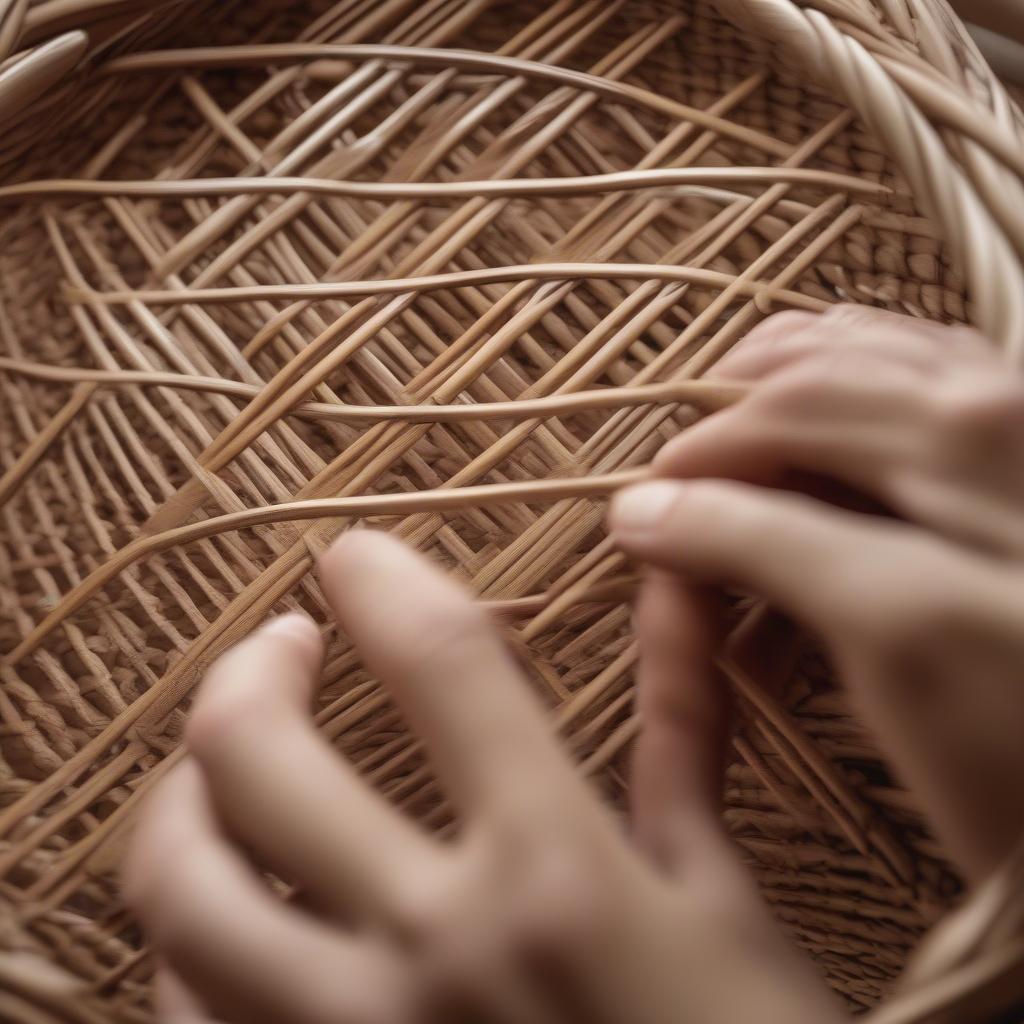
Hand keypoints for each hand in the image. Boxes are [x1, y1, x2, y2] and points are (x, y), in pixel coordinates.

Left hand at [125, 532, 843, 1023]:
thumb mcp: (721, 895)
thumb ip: (682, 728)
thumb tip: (677, 588)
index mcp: (556, 873)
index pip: (441, 665)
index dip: (383, 580)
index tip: (354, 556)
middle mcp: (434, 948)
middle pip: (255, 760)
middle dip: (247, 671)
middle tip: (282, 644)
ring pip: (181, 896)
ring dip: (180, 802)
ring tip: (219, 770)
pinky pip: (185, 1017)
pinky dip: (187, 945)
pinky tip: (231, 911)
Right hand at [611, 305, 1023, 884]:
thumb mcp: (899, 640)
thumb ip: (765, 548)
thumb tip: (645, 511)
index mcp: (957, 433)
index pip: (778, 416)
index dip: (694, 467)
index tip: (637, 526)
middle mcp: (994, 396)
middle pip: (817, 368)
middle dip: (727, 420)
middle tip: (673, 489)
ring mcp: (1018, 413)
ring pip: (869, 350)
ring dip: (781, 383)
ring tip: (724, 430)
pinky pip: (923, 366)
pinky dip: (849, 373)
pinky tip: (822, 405)